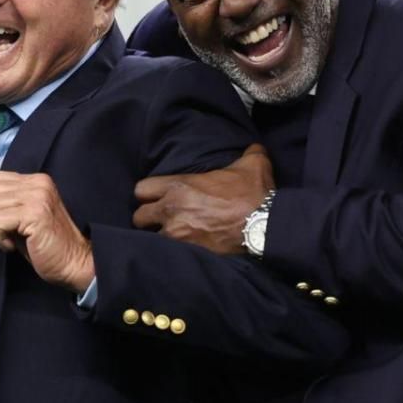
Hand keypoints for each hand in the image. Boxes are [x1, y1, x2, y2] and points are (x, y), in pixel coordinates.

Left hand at [0, 171, 93, 292]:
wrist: (73, 264)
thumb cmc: (45, 246)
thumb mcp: (16, 221)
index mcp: (34, 181)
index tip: (0, 224)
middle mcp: (37, 183)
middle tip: (3, 236)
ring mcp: (37, 196)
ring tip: (8, 242)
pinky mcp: (36, 213)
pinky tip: (13, 246)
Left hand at [131, 144, 274, 256]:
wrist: (263, 226)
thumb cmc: (254, 194)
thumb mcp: (252, 164)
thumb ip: (247, 152)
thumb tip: (254, 147)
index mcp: (179, 186)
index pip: (141, 189)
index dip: (148, 194)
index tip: (157, 197)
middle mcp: (171, 210)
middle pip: (138, 217)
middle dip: (148, 218)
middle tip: (160, 220)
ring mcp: (177, 235)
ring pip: (151, 239)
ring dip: (159, 238)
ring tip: (171, 237)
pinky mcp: (187, 254)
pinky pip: (167, 255)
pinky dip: (172, 253)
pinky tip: (181, 252)